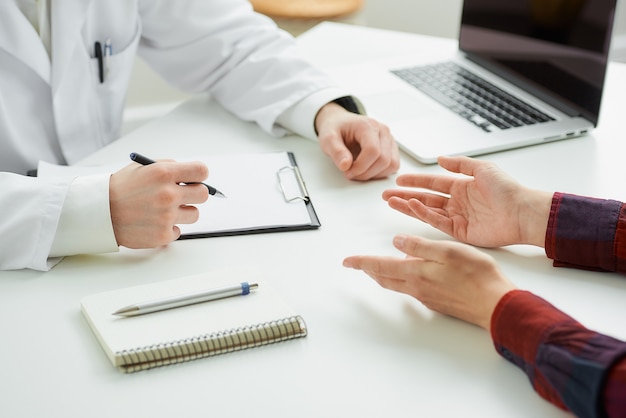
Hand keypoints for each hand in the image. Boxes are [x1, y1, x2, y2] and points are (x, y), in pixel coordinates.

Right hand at [109, 160, 208, 247]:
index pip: (201, 171)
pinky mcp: (163, 235)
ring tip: (164, 210)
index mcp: (164, 173)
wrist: (99, 212)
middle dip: (194, 194)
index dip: (199, 175)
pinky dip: (169, 228)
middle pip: (203, 194)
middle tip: (183, 196)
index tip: (195, 179)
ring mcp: (167, 216)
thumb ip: (169, 167)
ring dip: (183, 212)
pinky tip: (153, 222)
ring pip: (194, 214)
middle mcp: (168, 194)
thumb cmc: (121, 188)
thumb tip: (191, 174)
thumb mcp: (143, 167)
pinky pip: (179, 230)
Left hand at [315, 102, 399, 180]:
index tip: (347, 172)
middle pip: (384, 160)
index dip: (361, 167)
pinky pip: (393, 165)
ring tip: (358, 171)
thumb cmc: (335, 128)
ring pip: (392, 164)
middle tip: (351, 173)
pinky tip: (367, 170)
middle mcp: (382, 131)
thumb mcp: (328, 138)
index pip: (373, 151)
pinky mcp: (391, 148)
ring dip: (375, 174)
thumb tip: (345, 165)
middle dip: (366, 173)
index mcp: (368, 126)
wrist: (340, 123)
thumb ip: (336, 151)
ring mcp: (389, 139)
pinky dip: (381, 173)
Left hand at [343, 235, 515, 329]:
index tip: (347, 261)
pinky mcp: (437, 302)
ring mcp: (427, 297)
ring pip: (397, 285)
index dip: (361, 262)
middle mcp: (417, 288)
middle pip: (385, 278)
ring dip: (384, 275)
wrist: (496, 305)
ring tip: (379, 267)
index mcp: (416, 273)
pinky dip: (403, 279)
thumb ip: (419, 246)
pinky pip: (411, 289)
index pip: (379, 266)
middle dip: (369, 270)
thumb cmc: (477, 276)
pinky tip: (411, 273)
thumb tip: (396, 242)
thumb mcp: (446, 251)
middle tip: (359, 264)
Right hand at [383, 156, 551, 246]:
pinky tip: (412, 206)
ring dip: (408, 206)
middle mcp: (458, 203)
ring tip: (391, 201)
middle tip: (386, 195)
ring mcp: (458, 218)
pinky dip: (423, 215)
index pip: (433, 183)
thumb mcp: (483, 168)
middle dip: (405, 196)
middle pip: (425, 198)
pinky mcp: (460, 232)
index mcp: (463, 187)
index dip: (415, 181)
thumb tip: (440, 159)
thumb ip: (460, 164)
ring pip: (427, 211)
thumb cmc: (508, 190)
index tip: (399, 180)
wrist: (522, 212)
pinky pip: (437, 222)